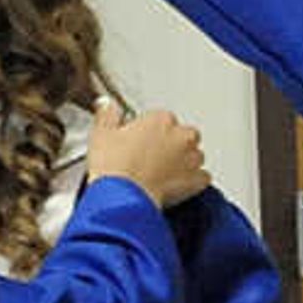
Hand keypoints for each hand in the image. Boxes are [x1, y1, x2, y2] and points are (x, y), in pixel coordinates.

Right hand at [83, 96, 206, 208]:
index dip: (149, 131)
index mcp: (161, 120)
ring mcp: (192, 158)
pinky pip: (201, 177)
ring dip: (183, 161)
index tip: (140, 140)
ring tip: (161, 172)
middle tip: (151, 156)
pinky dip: (191, 180)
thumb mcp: (101, 133)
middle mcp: (182, 136)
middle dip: (171, 143)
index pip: (161, 119)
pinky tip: (175, 184)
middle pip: (183, 135)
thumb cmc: (115, 166)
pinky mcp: (198, 180)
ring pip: (194, 155)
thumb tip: (108, 106)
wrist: (123, 196)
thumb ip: (108, 115)